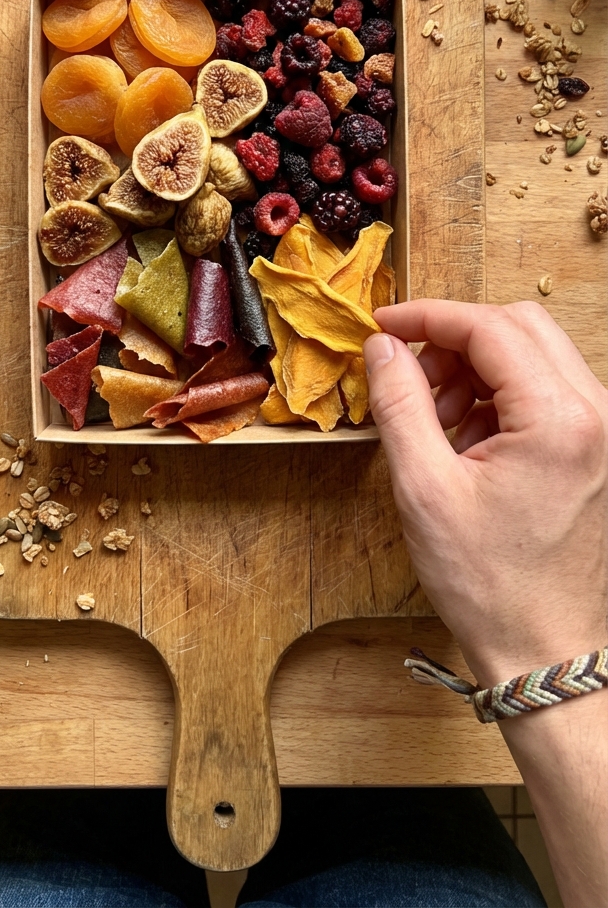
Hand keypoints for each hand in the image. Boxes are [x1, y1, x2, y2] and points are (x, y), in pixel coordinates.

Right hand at [364, 300, 607, 687]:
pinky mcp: (596, 450)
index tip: (383, 326)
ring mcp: (603, 432)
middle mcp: (597, 414)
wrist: (547, 651)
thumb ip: (400, 404)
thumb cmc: (493, 586)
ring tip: (432, 422)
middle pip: (518, 328)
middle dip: (454, 341)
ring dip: (474, 371)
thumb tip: (383, 347)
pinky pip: (544, 392)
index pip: (490, 326)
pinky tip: (463, 442)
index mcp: (561, 418)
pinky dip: (497, 399)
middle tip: (407, 375)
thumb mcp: (425, 489)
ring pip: (532, 356)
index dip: (428, 317)